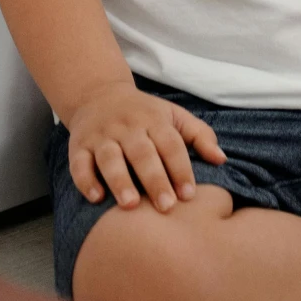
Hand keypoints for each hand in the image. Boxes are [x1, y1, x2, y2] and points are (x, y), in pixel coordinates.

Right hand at [67, 80, 226, 211]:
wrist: (98, 94)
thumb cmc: (144, 113)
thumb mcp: (173, 116)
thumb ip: (199, 135)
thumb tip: (221, 159)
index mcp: (154, 120)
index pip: (170, 144)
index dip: (180, 169)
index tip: (189, 195)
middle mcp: (127, 126)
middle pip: (142, 153)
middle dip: (154, 179)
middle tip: (166, 207)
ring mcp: (102, 135)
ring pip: (110, 157)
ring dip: (120, 181)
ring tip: (130, 205)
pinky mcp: (79, 145)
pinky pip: (79, 163)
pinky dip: (85, 180)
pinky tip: (96, 198)